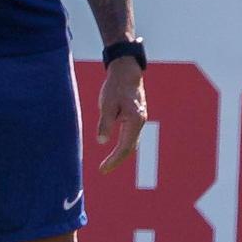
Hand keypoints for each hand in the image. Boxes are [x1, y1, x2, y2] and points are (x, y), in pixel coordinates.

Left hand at [96, 57, 146, 172]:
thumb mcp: (107, 104)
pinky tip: (114, 150)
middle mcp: (140, 122)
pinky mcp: (135, 117)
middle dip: (116, 160)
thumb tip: (102, 142)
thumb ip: (105, 123)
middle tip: (102, 169)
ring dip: (120, 154)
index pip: (125, 147)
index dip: (114, 160)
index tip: (102, 169)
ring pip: (131, 142)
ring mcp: (139, 120)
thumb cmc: (116, 86)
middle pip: (130, 147)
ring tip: (107, 164)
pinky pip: (130, 136)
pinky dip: (123, 145)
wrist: (126, 72)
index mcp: (135, 120)